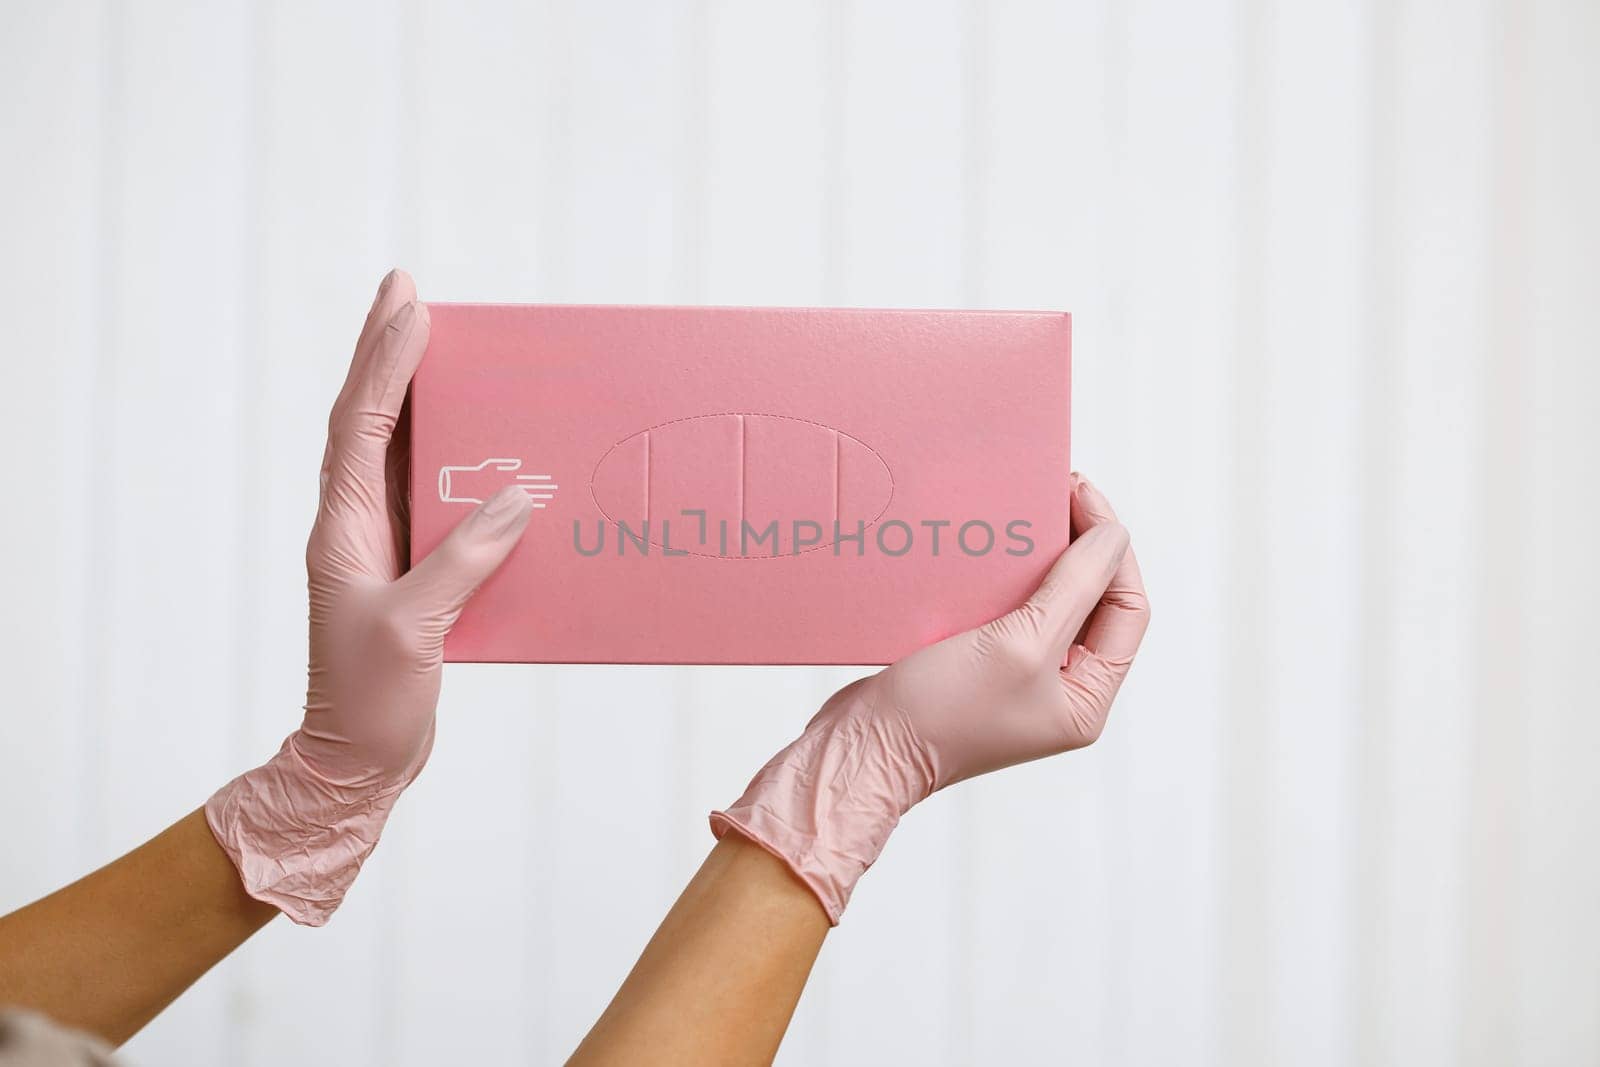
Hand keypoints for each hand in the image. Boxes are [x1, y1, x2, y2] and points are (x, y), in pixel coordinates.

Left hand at [205, 270, 534, 924]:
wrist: (356, 758)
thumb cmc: (370, 700)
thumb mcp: (415, 628)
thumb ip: (463, 560)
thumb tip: (516, 498)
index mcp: (344, 529)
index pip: (360, 426)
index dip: (384, 363)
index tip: (411, 307)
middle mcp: (358, 524)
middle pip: (370, 419)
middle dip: (387, 352)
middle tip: (409, 291)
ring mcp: (383, 545)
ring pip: (399, 451)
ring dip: (417, 394)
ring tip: (444, 341)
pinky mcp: (412, 569)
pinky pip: (434, 496)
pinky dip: (454, 457)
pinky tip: (483, 441)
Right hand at [711, 474, 1149, 922]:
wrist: (862, 747)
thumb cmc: (941, 711)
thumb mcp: (1021, 643)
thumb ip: (1073, 588)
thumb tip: (1114, 537)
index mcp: (1086, 697)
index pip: (1126, 608)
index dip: (1112, 548)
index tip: (1081, 494)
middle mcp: (1059, 690)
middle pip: (1091, 601)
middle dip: (1078, 545)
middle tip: (1055, 489)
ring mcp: (1018, 678)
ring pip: (1047, 600)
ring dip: (1038, 555)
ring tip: (1022, 509)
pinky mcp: (977, 665)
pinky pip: (1006, 609)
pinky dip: (1002, 574)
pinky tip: (985, 545)